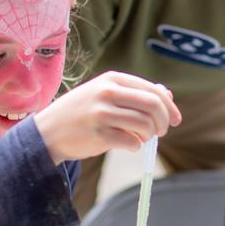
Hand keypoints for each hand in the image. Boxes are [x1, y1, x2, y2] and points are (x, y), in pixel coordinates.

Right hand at [33, 72, 181, 161]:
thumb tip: (168, 96)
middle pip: (153, 106)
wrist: (48, 131)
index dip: (169, 107)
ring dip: (149, 135)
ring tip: (141, 138)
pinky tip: (128, 144)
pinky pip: (131, 142)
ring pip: (145, 125)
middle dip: (164, 122)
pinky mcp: (98, 134)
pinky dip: (135, 146)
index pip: (153, 91)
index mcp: (112, 79)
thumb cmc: (82, 112)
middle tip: (161, 132)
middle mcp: (107, 93)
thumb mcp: (105, 94)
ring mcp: (101, 113)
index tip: (176, 120)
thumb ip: (135, 93)